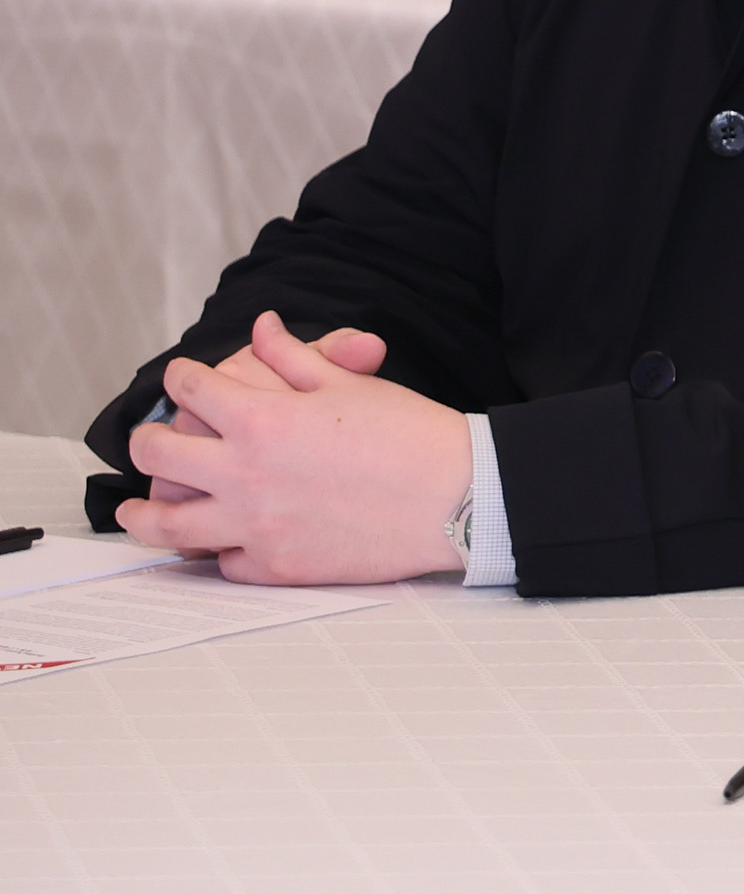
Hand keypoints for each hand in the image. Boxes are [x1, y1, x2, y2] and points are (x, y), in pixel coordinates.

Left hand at [115, 311, 467, 582]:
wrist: (456, 496)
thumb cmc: (409, 432)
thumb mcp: (348, 383)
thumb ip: (292, 355)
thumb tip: (261, 328)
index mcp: (263, 419)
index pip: (193, 389)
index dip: (183, 378)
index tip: (184, 379)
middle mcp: (245, 473)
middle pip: (156, 455)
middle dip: (146, 442)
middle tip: (150, 442)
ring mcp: (256, 525)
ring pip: (167, 525)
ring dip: (143, 514)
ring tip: (137, 510)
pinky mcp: (276, 566)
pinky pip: (223, 561)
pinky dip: (218, 549)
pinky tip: (222, 540)